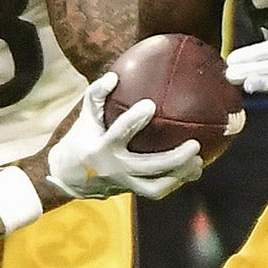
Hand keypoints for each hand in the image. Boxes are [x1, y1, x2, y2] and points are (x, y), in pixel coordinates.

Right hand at [48, 72, 202, 199]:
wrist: (68, 177)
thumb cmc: (81, 138)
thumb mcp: (85, 116)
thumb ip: (97, 94)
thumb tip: (114, 76)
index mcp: (101, 147)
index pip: (119, 133)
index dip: (134, 120)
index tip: (150, 105)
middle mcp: (114, 168)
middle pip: (147, 167)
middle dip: (173, 158)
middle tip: (195, 144)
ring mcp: (124, 182)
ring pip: (155, 186)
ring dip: (179, 175)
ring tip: (199, 162)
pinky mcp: (130, 191)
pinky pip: (156, 190)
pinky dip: (176, 181)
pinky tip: (193, 170)